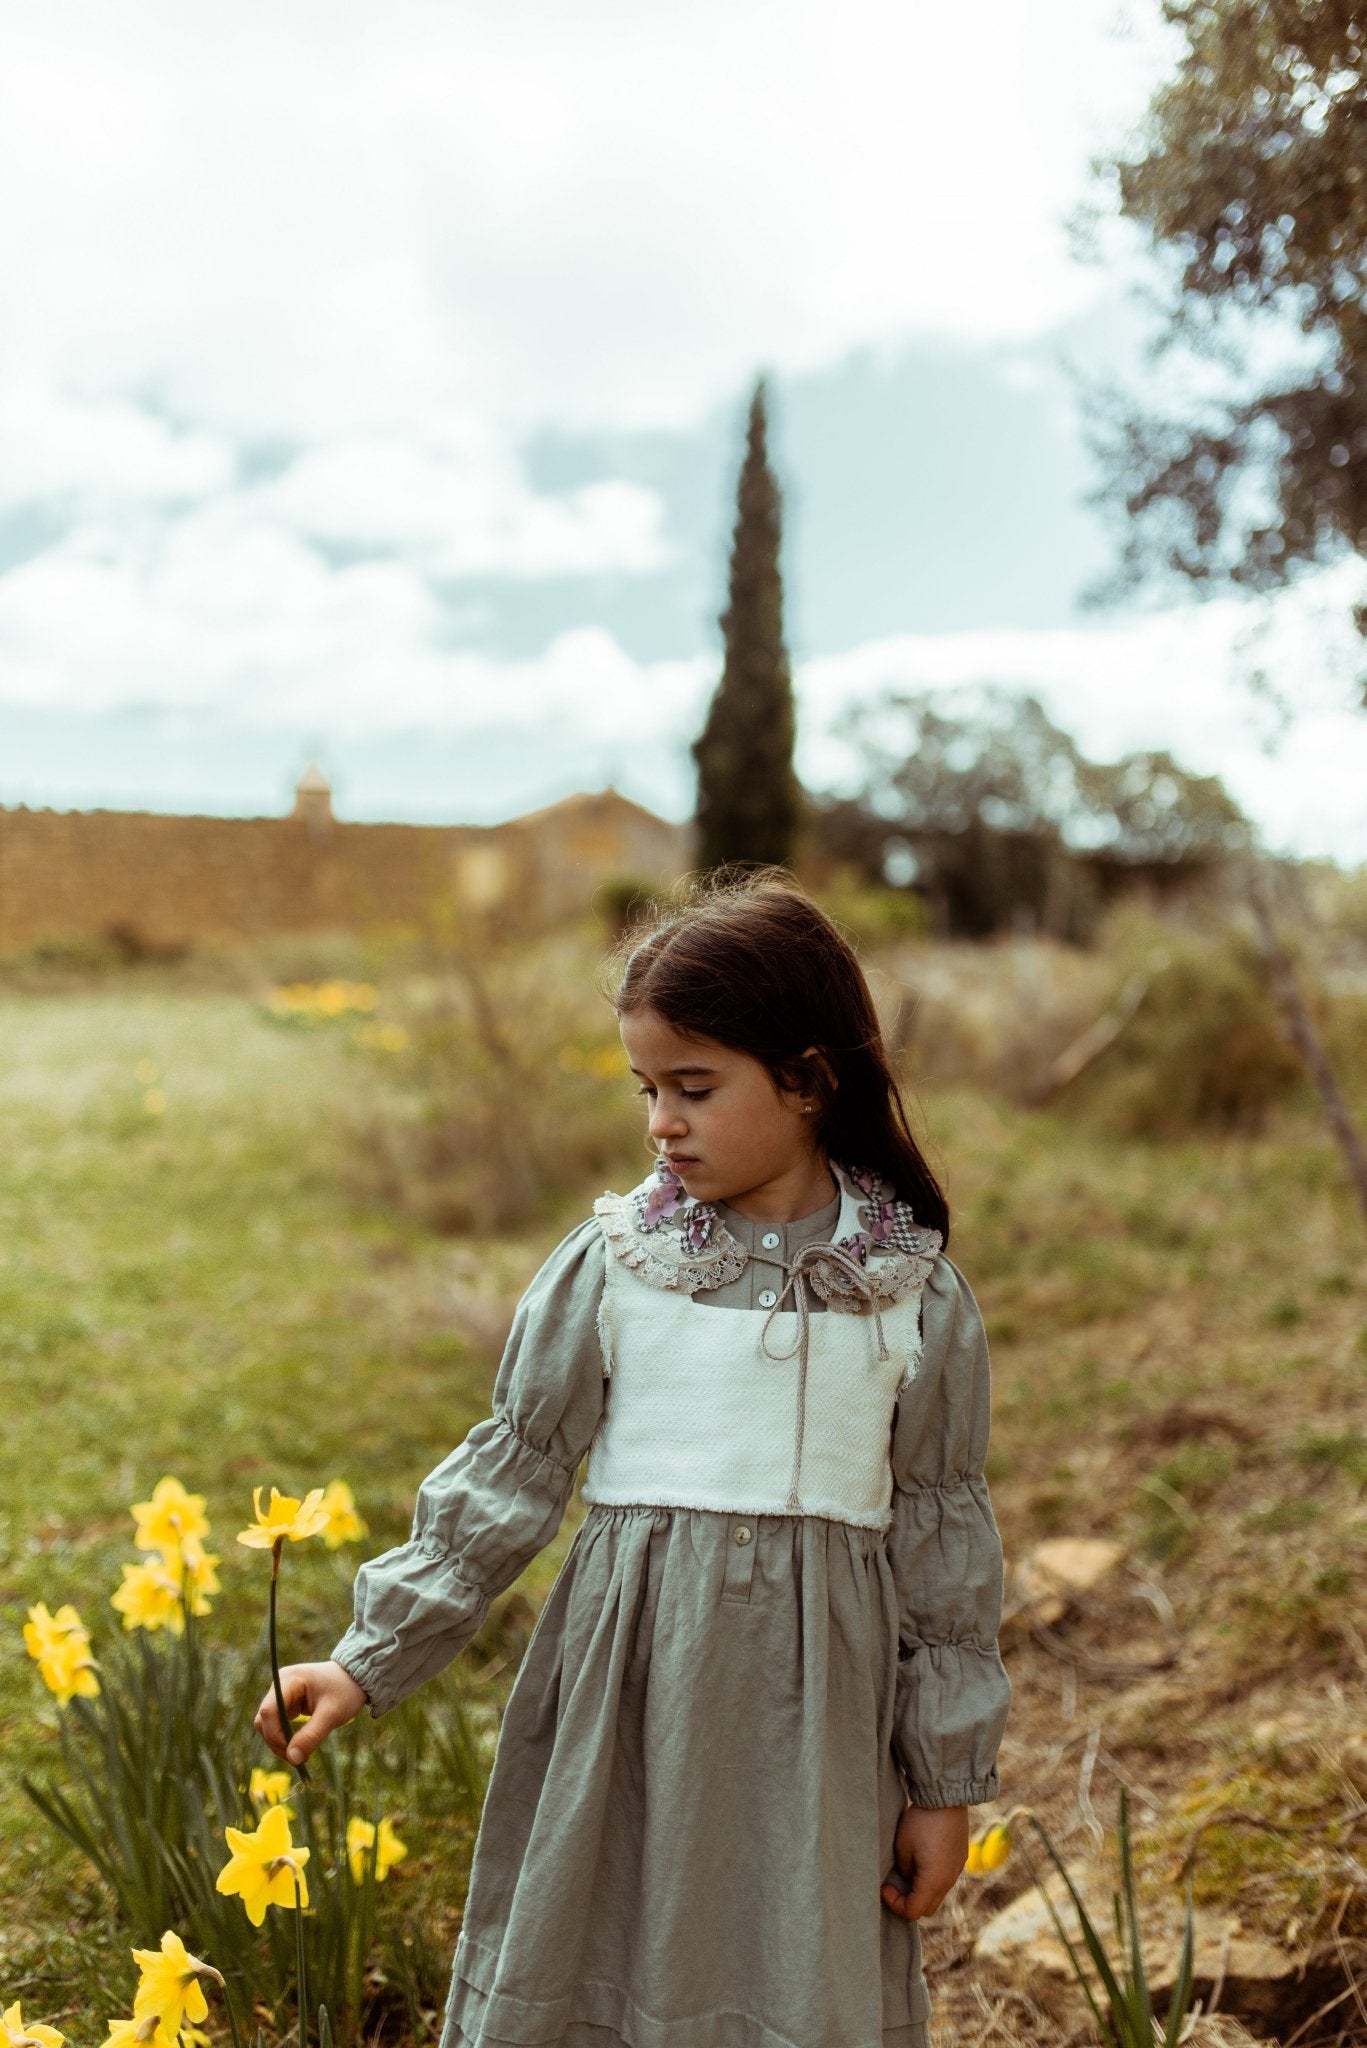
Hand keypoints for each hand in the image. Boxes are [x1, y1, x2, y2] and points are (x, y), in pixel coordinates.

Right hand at [254, 1659, 367, 1765]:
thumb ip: (311, 1736)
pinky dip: (286, 1739)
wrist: (356, 1678)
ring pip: (268, 1726)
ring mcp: (282, 1695)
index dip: (275, 1735)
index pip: (268, 1711)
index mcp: (288, 1680)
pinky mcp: (287, 1704)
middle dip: (277, 1742)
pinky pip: (278, 1726)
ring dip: (280, 1743)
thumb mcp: (332, 1714)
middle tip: (298, 1759)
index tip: (292, 1753)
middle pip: (264, 1720)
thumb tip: (292, 1759)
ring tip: (302, 1755)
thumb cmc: (346, 1691)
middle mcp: (280, 1685)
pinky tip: (302, 1748)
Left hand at [880, 1803, 968, 1920]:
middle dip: (909, 1902)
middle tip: (895, 1885)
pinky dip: (932, 1879)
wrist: (946, 1797)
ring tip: (907, 1870)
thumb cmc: (921, 1821)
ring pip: (937, 1894)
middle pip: (928, 1908)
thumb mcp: (903, 1847)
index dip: (896, 1904)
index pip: (914, 1911)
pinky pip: (945, 1879)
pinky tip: (922, 1859)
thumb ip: (904, 1870)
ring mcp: (957, 1870)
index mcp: (934, 1881)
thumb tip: (907, 1878)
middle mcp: (949, 1880)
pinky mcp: (960, 1858)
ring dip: (921, 1890)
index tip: (885, 1886)